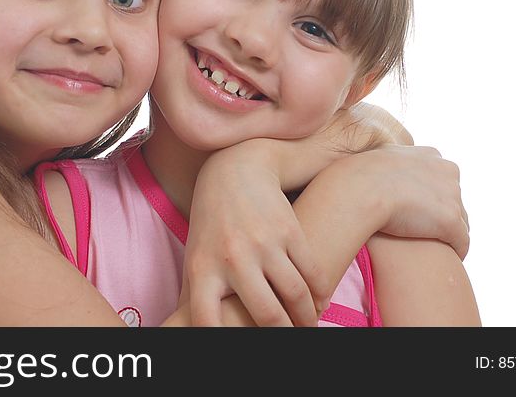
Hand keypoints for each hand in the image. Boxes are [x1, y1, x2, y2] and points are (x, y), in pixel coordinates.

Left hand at [184, 146, 330, 326]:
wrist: (235, 171)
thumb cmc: (212, 223)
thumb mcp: (196, 255)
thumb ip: (197, 294)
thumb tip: (195, 331)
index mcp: (202, 269)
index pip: (206, 320)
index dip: (220, 340)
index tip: (239, 345)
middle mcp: (233, 257)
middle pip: (267, 316)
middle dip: (283, 334)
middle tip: (289, 337)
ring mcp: (263, 243)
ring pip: (297, 297)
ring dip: (308, 319)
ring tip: (307, 325)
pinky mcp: (289, 230)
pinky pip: (314, 274)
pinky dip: (320, 294)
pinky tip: (317, 301)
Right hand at [324, 144, 469, 258]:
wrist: (360, 190)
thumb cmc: (359, 176)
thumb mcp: (378, 159)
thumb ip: (391, 164)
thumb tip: (382, 171)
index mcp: (431, 155)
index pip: (442, 178)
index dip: (430, 196)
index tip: (418, 209)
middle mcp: (448, 171)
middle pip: (454, 199)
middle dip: (442, 213)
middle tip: (425, 229)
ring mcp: (452, 196)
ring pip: (461, 221)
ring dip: (449, 233)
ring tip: (435, 246)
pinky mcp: (451, 221)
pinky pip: (462, 241)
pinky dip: (457, 250)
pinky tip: (447, 258)